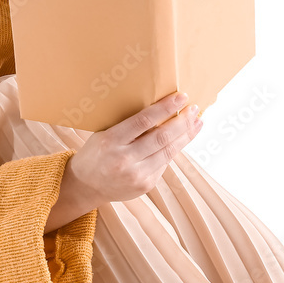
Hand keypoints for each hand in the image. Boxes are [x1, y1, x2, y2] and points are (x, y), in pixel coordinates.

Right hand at [43, 91, 203, 231]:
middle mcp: (124, 159)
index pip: (143, 121)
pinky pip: (164, 163)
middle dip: (182, 121)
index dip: (165, 108)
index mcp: (111, 140)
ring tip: (197, 123)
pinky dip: (174, 149)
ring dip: (186, 136)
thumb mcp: (104, 134)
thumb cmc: (97, 153)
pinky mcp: (145, 185)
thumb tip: (161, 109)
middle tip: (195, 109)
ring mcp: (136, 175)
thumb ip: (128, 125)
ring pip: (168, 152)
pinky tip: (182, 139)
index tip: (181, 97)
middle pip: (162, 137)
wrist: (86, 185)